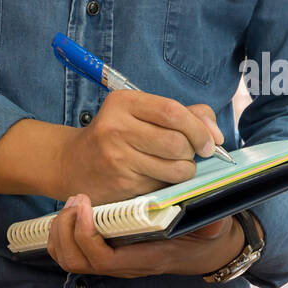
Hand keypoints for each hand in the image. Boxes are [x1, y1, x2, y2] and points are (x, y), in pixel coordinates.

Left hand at [47, 194, 243, 277]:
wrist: (205, 251)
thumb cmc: (205, 238)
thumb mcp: (213, 230)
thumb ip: (212, 227)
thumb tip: (213, 223)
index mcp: (145, 259)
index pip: (104, 259)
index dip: (86, 235)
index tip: (86, 204)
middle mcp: (125, 266)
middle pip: (77, 261)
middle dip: (67, 230)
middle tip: (75, 199)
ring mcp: (113, 263)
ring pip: (69, 260)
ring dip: (61, 232)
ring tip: (71, 205)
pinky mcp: (107, 255)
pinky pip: (71, 254)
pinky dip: (62, 235)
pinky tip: (71, 213)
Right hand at [56, 90, 225, 204]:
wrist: (72, 164)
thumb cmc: (117, 135)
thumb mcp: (142, 113)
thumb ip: (185, 114)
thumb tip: (216, 134)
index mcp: (123, 102)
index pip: (174, 112)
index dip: (199, 129)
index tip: (209, 141)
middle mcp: (116, 127)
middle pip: (177, 142)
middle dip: (193, 152)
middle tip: (189, 154)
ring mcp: (116, 158)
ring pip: (175, 168)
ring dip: (185, 170)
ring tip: (175, 166)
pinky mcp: (121, 185)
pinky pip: (162, 185)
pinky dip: (169, 184)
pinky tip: (156, 177)